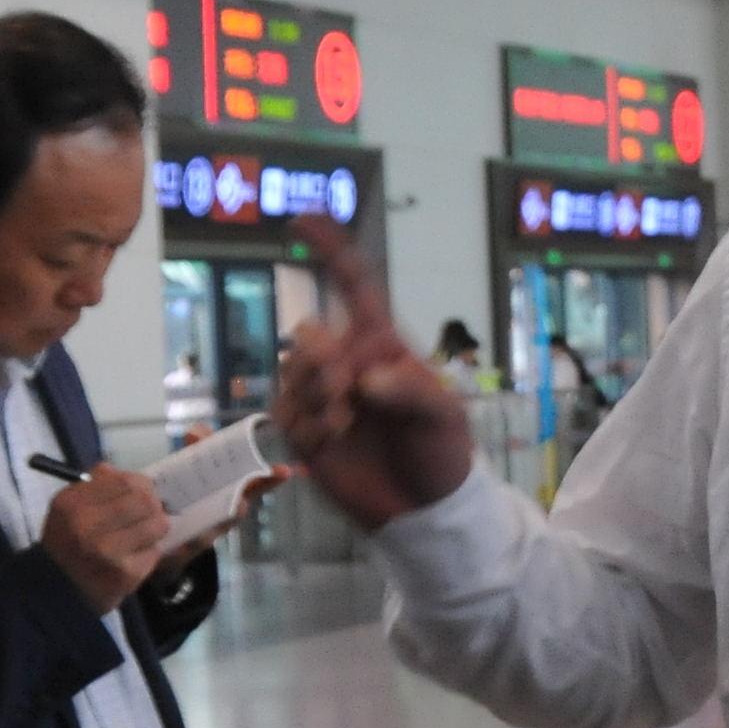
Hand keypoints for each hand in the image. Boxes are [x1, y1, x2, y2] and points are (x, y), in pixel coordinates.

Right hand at [38, 464, 171, 612]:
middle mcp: (86, 525)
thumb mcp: (67, 511)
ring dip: (155, 529)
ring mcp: (107, 551)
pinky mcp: (125, 574)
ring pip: (157, 525)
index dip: (142, 484)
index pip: (125, 481)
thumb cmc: (66, 546)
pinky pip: (154, 552)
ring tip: (143, 536)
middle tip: (150, 513)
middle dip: (153, 506)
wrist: (56, 595)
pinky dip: (148, 554)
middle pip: (146, 501)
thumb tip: (114, 470)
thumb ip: (92, 487)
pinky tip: (133, 558)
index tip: (143, 491)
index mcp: (71, 504)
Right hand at [271, 232, 477, 527]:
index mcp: (382, 342)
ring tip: (344, 426)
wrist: (425, 508)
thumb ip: (409, 391)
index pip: (353, 286)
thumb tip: (364, 381)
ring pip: (290, 371)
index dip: (329, 249)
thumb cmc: (442, 451)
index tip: (302, 219)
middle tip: (344, 394)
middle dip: (319, 360)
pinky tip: (331, 442)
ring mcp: (322, 395)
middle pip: (307, 334)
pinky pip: (284, 411)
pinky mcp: (305, 431)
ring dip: (314, 398)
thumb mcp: (444, 415)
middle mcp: (346, 362)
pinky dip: (305, 425)